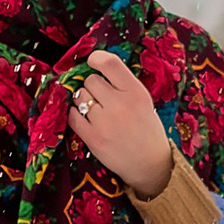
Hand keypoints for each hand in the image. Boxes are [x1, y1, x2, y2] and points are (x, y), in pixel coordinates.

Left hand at [65, 50, 172, 196]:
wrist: (150, 164)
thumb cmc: (147, 130)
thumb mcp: (143, 101)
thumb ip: (123, 85)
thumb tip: (96, 67)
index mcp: (136, 92)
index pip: (110, 63)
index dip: (96, 59)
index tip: (93, 62)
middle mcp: (120, 104)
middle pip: (90, 80)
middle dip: (93, 87)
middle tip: (101, 98)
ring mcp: (104, 122)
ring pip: (80, 96)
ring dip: (83, 101)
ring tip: (95, 111)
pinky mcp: (92, 138)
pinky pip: (72, 116)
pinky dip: (76, 115)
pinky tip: (86, 120)